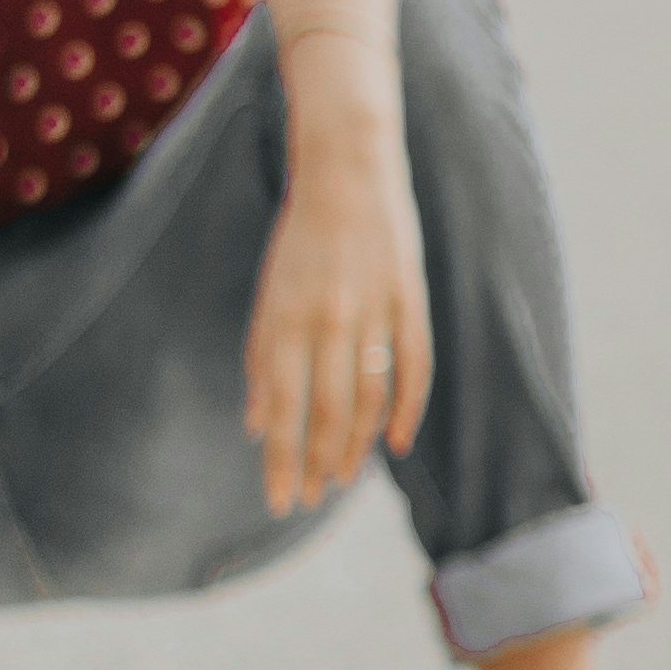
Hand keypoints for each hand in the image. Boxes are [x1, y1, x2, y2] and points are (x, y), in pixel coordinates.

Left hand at [244, 140, 432, 515]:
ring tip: (344, 478)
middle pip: (325, 412)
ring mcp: (373, 310)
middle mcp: (328, 319)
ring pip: (369, 397)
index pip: (283, 408)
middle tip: (311, 498)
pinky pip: (414, 366)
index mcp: (285, 318)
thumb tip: (257, 426)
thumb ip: (262, 359)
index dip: (282, 460)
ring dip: (357, 445)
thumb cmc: (300, 239)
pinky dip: (407, 407)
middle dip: (317, 464)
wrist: (348, 169)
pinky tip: (397, 441)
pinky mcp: (409, 299)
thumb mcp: (269, 295)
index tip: (280, 500)